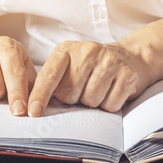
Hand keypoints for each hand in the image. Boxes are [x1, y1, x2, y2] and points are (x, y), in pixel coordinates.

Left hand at [27, 40, 155, 116]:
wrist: (130, 56)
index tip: (32, 112)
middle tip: (83, 89)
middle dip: (74, 99)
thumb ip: (54, 82)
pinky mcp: (127, 74)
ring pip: (91, 100)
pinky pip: (110, 104)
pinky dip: (110, 104)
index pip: (49, 75)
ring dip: (93, 102)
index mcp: (66, 50)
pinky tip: (111, 91)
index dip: (40, 95)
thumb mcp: (69, 65)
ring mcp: (109, 61)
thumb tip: (37, 107)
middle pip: (70, 94)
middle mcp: (87, 51)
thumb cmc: (92, 67)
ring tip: (98, 89)